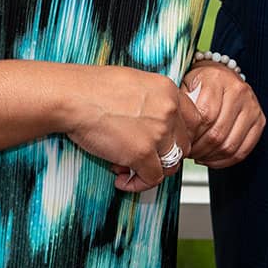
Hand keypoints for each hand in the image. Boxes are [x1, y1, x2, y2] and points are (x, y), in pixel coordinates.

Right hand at [60, 65, 201, 192]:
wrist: (74, 96)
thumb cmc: (93, 87)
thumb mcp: (135, 82)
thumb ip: (153, 100)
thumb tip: (156, 121)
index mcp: (168, 90)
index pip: (193, 119)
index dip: (179, 135)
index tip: (166, 143)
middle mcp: (169, 110)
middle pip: (185, 143)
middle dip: (166, 154)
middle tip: (147, 158)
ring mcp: (158, 133)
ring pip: (172, 164)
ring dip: (153, 171)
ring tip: (130, 169)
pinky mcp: (143, 153)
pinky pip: (153, 178)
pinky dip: (138, 184)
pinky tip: (122, 180)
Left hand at [181, 61, 265, 168]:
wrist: (220, 74)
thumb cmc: (200, 83)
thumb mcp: (185, 85)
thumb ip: (181, 105)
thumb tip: (175, 130)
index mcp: (217, 78)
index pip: (205, 116)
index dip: (191, 134)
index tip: (181, 140)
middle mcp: (239, 90)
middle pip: (218, 133)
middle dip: (200, 149)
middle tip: (188, 152)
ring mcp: (252, 105)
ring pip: (230, 145)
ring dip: (211, 157)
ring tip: (198, 156)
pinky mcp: (260, 120)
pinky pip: (243, 150)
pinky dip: (226, 161)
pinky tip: (212, 159)